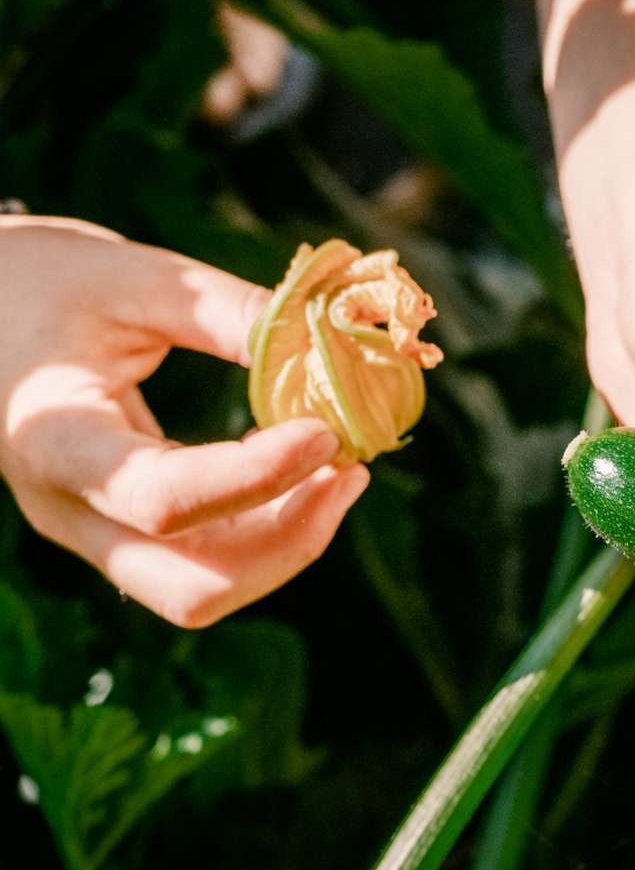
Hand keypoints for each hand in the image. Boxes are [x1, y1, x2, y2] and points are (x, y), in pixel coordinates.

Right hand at [0, 217, 367, 626]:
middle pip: (190, 586)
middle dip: (288, 541)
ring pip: (204, 591)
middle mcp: (68, 510)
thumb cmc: (48, 281)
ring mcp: (95, 532)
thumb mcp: (135, 278)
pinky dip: (271, 533)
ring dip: (289, 543)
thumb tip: (335, 343)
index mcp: (53, 440)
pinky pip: (208, 563)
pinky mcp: (126, 532)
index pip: (163, 498)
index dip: (258, 476)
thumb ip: (230, 313)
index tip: (329, 432)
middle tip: (351, 469)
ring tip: (345, 469)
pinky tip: (313, 476)